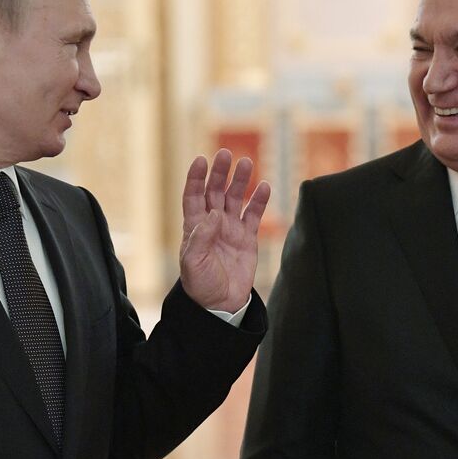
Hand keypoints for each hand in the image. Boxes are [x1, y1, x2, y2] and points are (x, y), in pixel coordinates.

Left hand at [180, 148, 270, 312]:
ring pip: (236, 198)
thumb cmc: (201, 285)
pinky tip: (265, 186)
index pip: (193, 196)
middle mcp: (212, 224)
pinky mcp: (248, 239)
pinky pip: (254, 215)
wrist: (221, 304)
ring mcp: (230, 230)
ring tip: (246, 162)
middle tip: (226, 154)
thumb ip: (201, 237)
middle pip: (215, 191)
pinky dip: (259, 201)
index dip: (196, 178)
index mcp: (195, 227)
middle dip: (220, 172)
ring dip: (240, 181)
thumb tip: (214, 213)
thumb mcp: (193, 263)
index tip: (201, 160)